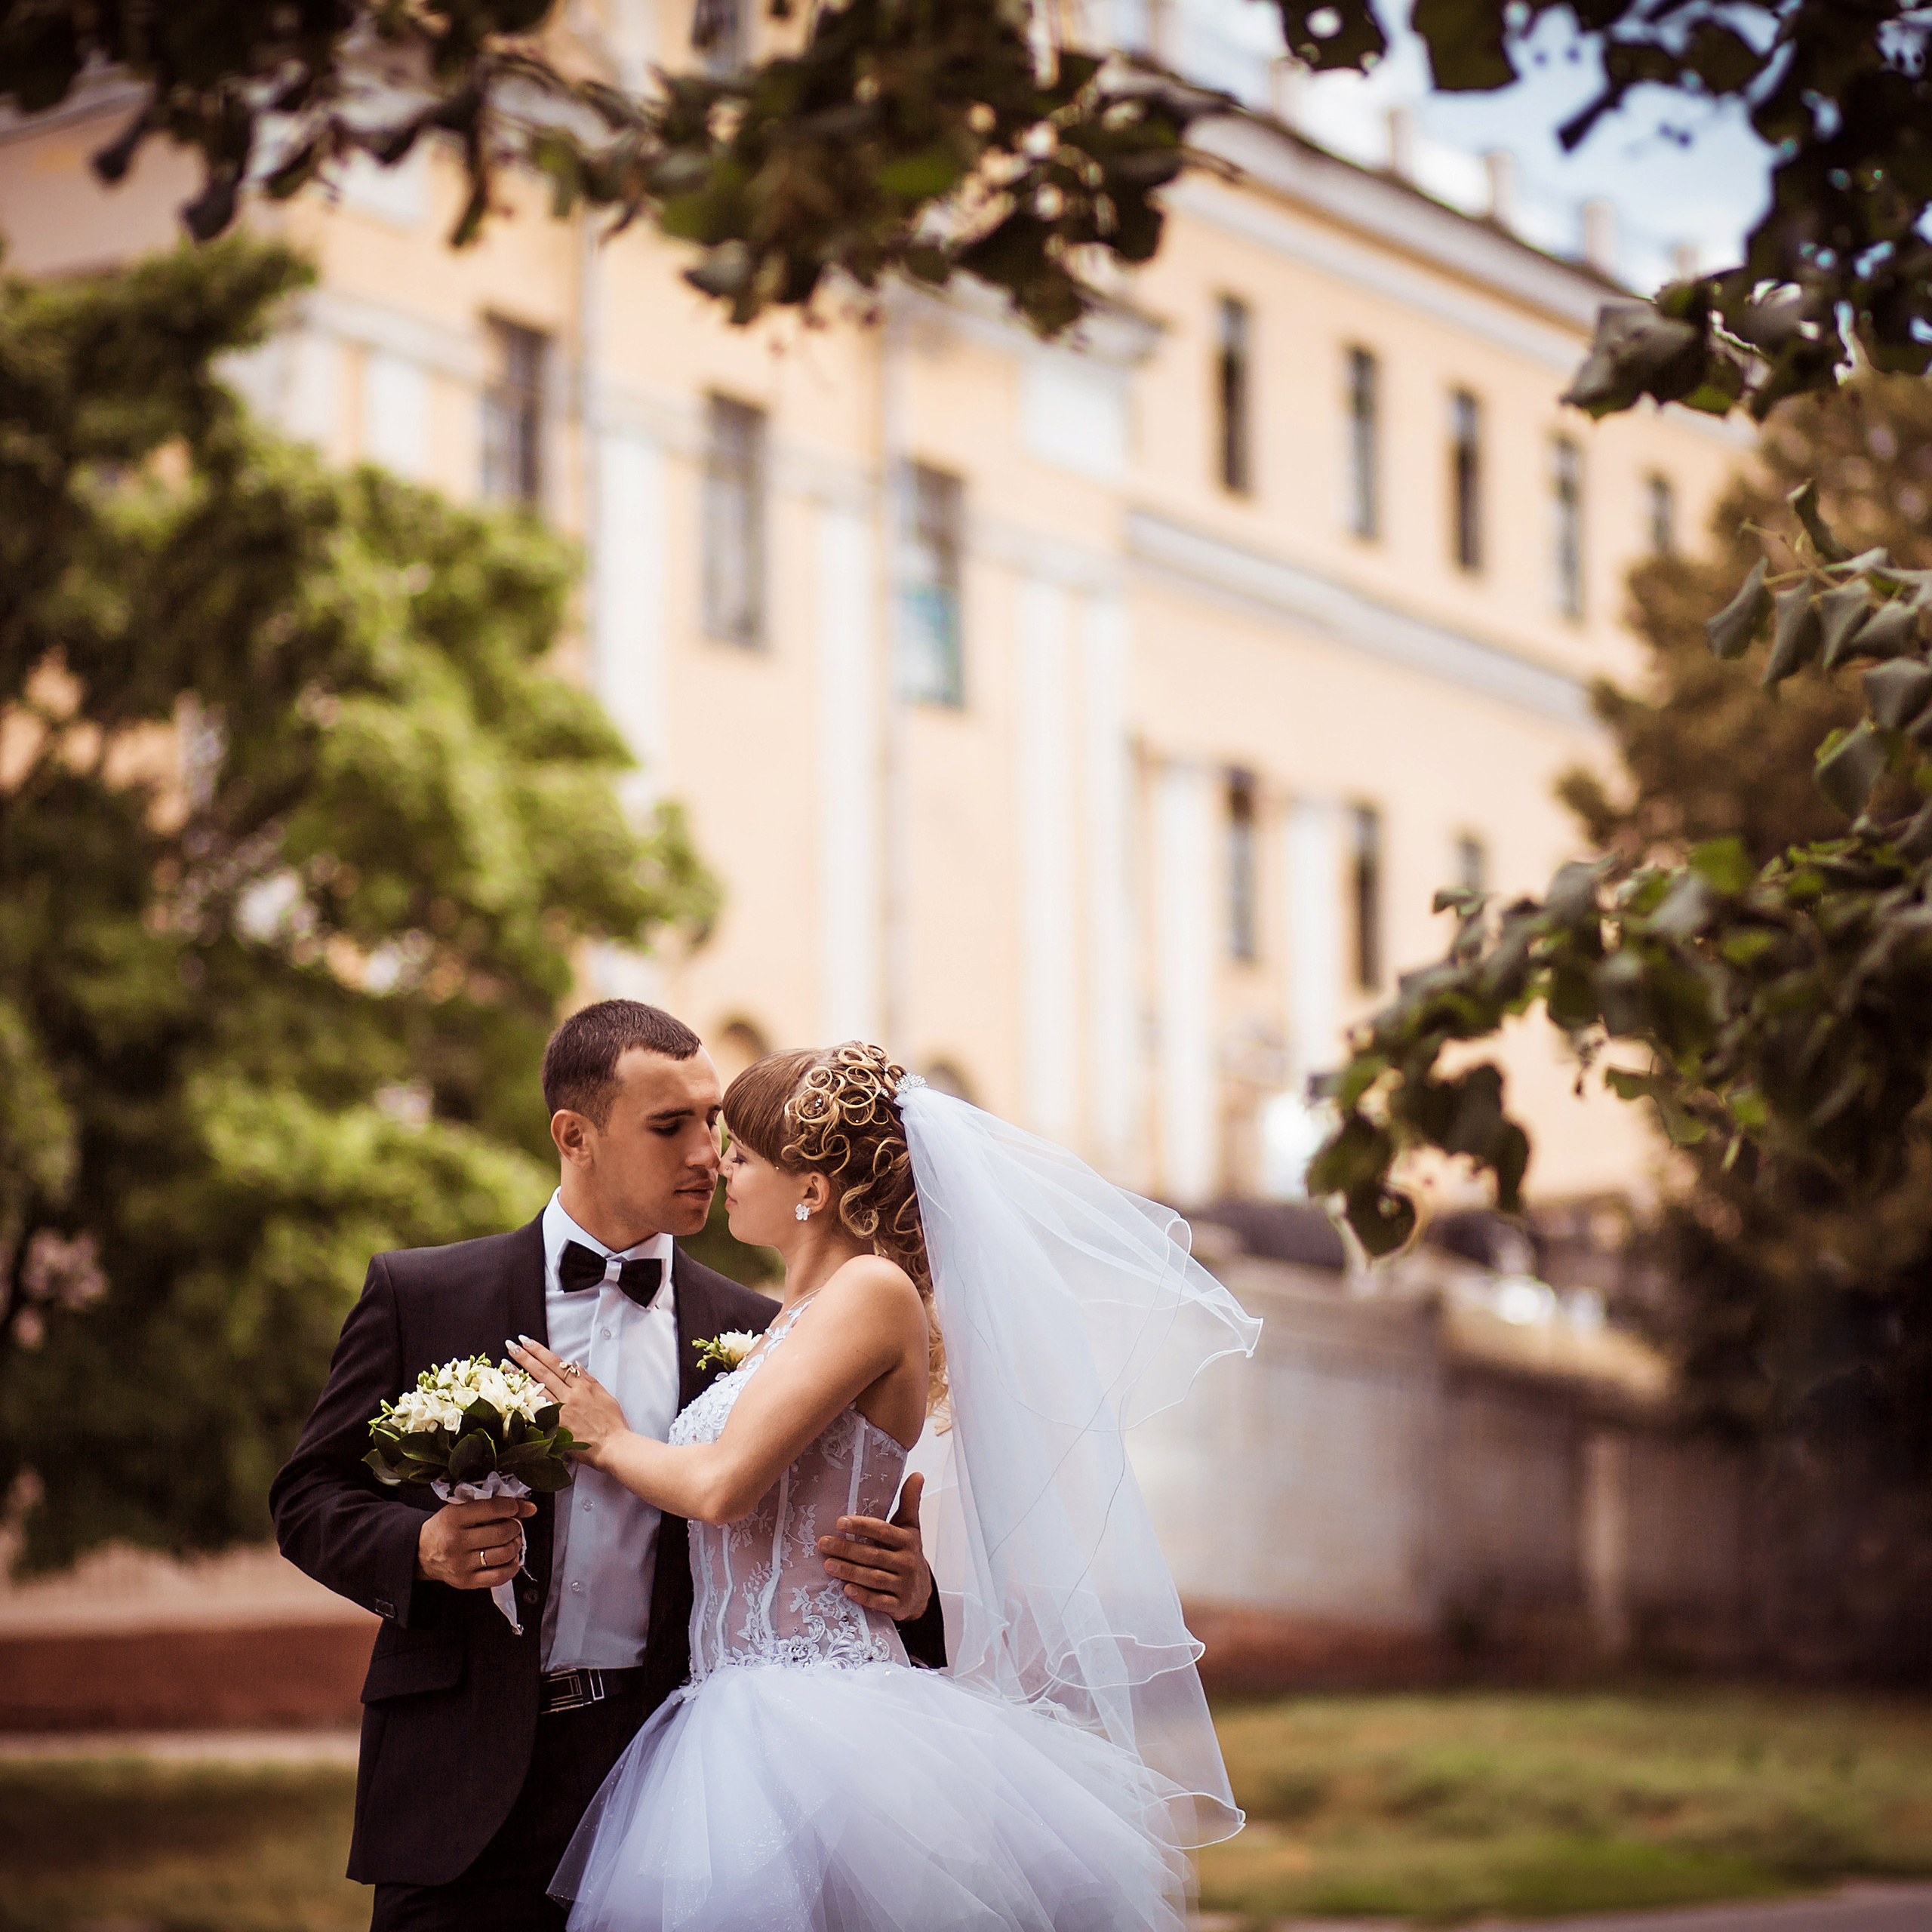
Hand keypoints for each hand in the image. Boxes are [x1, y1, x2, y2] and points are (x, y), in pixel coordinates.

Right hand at [415, 1495, 534, 1589]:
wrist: (421, 1553)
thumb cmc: (444, 1528)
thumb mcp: (459, 1508)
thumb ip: (491, 1505)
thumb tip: (528, 1507)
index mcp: (453, 1519)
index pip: (491, 1509)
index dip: (512, 1506)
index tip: (516, 1507)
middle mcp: (456, 1542)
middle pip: (501, 1533)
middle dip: (515, 1526)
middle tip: (514, 1525)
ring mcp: (461, 1565)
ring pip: (504, 1554)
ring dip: (516, 1545)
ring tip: (512, 1540)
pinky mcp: (466, 1581)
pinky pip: (499, 1576)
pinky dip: (512, 1566)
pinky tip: (511, 1558)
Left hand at [508, 1334, 628, 1467]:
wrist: (612, 1445)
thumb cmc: (611, 1422)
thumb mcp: (604, 1395)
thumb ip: (588, 1379)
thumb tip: (576, 1365)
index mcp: (581, 1386)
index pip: (556, 1364)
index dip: (540, 1351)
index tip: (526, 1341)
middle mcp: (569, 1396)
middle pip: (543, 1372)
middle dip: (525, 1357)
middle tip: (510, 1345)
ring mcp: (560, 1412)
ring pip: (536, 1390)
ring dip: (519, 1377)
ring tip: (504, 1365)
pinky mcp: (555, 1427)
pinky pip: (536, 1412)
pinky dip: (523, 1402)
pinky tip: (511, 1395)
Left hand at [817, 1469, 932, 1621]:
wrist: (922, 1594)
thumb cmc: (908, 1554)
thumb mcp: (910, 1528)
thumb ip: (909, 1502)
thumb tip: (917, 1474)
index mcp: (908, 1540)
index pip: (883, 1531)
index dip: (862, 1526)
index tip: (840, 1522)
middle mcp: (907, 1562)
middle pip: (874, 1555)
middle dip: (847, 1549)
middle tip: (823, 1543)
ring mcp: (904, 1585)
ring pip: (874, 1578)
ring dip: (850, 1572)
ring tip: (828, 1565)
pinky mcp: (899, 1606)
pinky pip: (880, 1601)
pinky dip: (864, 1597)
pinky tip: (846, 1590)